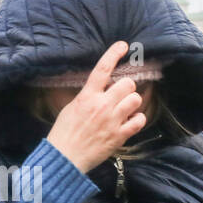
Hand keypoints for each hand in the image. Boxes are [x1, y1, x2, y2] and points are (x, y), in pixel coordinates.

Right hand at [45, 41, 144, 172]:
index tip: (123, 45)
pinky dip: (137, 120)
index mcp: (87, 96)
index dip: (114, 53)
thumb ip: (85, 96)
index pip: (103, 68)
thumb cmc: (63, 133)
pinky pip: (139, 120)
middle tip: (121, 94)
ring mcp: (112, 121)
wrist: (65, 157)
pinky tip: (129, 122)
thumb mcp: (69, 108)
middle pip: (127, 83)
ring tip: (125, 108)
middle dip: (126, 87)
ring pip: (135, 99)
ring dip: (132, 102)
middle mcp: (101, 105)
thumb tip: (95, 86)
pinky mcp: (119, 136)